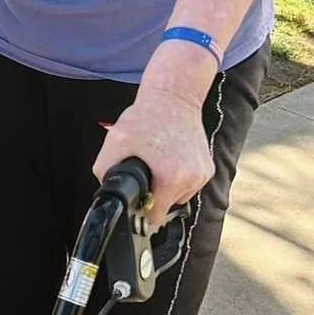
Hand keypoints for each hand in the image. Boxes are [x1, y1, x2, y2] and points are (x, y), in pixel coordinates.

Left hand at [93, 84, 213, 226]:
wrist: (173, 97)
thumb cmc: (144, 119)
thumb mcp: (114, 143)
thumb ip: (105, 173)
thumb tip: (108, 192)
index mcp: (171, 179)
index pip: (154, 216)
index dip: (140, 208)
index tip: (136, 195)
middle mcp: (192, 180)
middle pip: (166, 207)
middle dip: (153, 194)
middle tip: (145, 170)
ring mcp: (203, 175)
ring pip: (178, 196)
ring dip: (166, 186)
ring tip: (157, 162)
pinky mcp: (208, 168)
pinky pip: (188, 184)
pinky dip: (178, 177)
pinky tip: (169, 159)